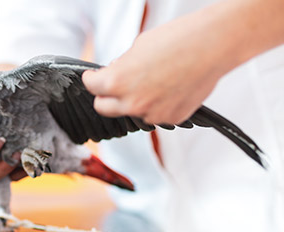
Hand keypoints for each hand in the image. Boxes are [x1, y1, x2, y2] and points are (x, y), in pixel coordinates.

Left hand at [83, 22, 218, 123]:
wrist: (213, 46)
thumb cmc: (178, 40)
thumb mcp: (138, 47)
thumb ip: (121, 66)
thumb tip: (115, 73)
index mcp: (117, 82)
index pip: (91, 87)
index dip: (91, 79)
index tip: (92, 77)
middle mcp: (132, 103)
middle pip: (103, 108)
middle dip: (105, 96)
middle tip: (112, 85)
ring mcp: (152, 114)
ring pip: (131, 112)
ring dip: (134, 101)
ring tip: (152, 81)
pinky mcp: (171, 118)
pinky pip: (154, 115)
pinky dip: (156, 105)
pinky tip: (168, 88)